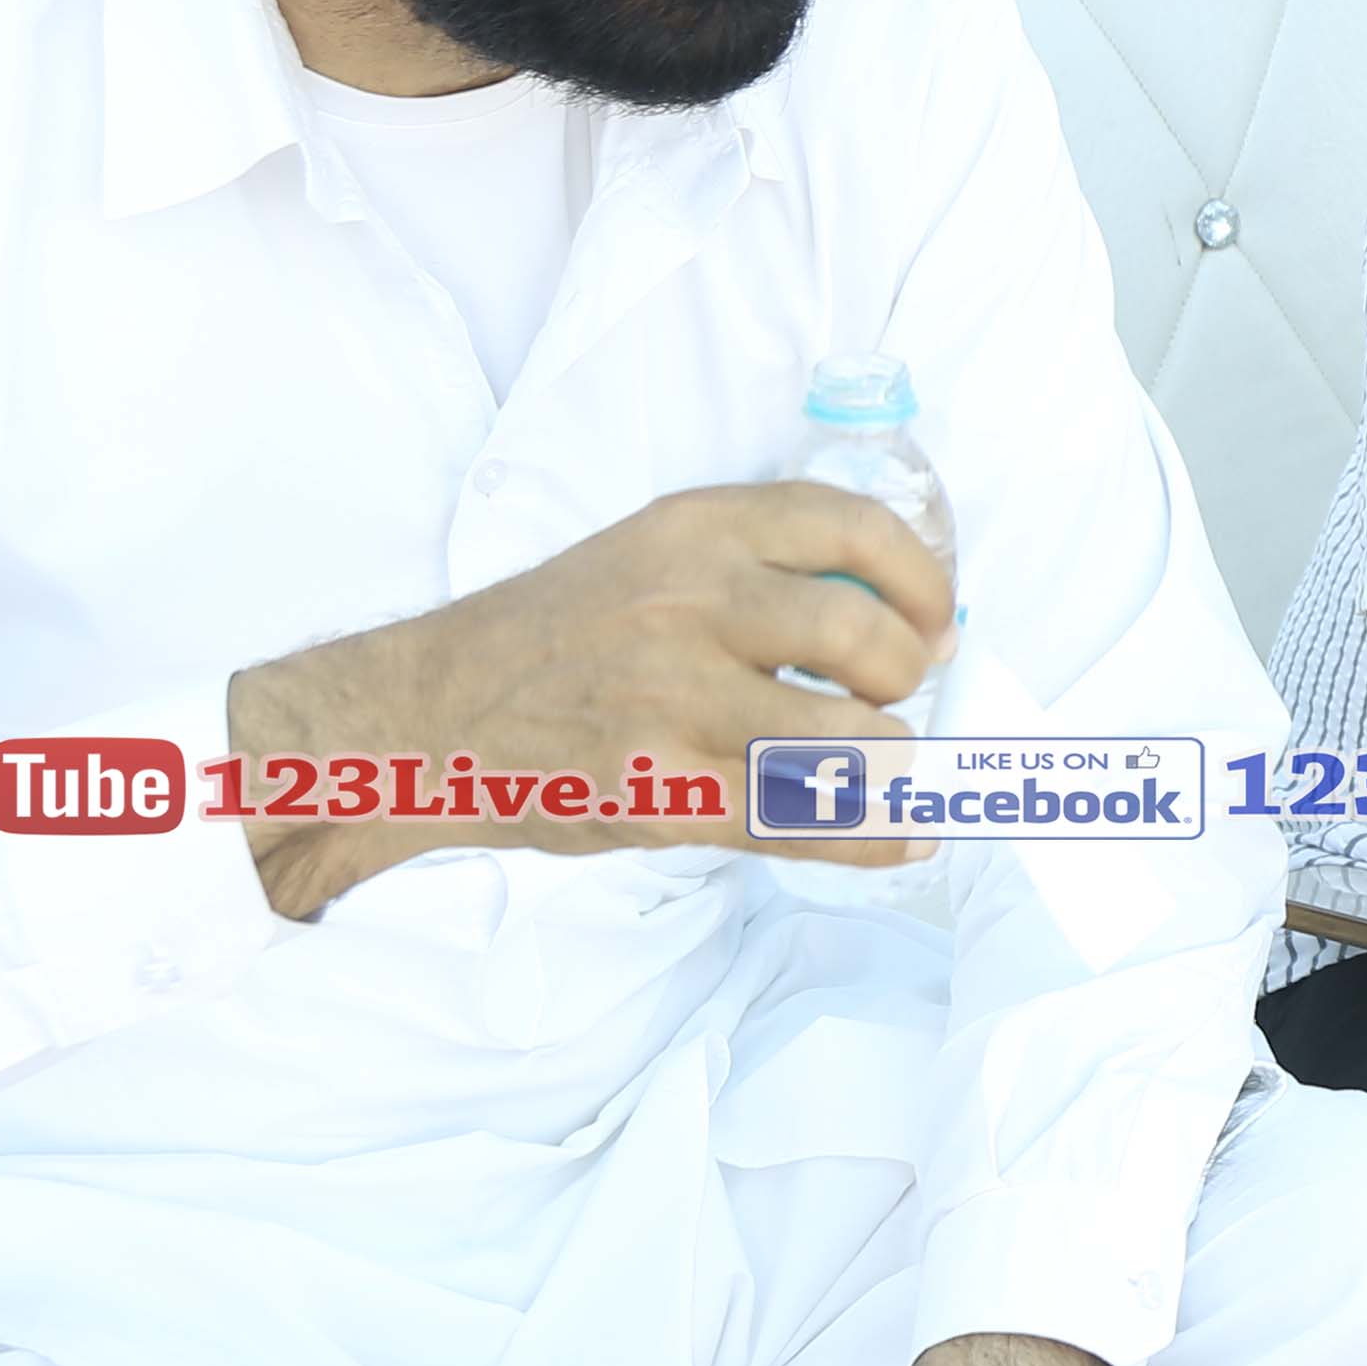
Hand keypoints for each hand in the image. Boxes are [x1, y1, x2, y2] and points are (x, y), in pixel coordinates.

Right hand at [229, 479, 954, 914]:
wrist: (427, 717)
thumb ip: (760, 570)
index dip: (923, 580)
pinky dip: (872, 838)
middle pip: (865, 637)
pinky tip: (905, 838)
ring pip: (846, 739)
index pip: (854, 526)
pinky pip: (801, 821)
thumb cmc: (554, 640)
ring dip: (887, 762)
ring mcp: (672, 700)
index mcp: (694, 530)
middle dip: (907, 676)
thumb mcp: (648, 557)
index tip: (940, 620)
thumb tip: (910, 620)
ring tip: (876, 764)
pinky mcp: (658, 791)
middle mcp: (689, 602)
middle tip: (898, 697)